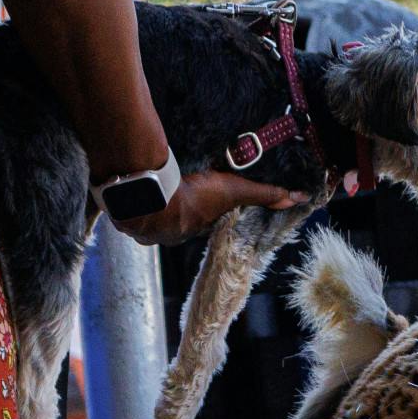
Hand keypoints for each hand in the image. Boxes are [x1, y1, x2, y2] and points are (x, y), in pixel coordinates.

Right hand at [112, 170, 310, 245]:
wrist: (145, 194)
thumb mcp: (233, 191)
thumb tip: (298, 199)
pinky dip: (127, 197)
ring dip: (148, 202)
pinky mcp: (119, 214)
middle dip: (173, 205)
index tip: (198, 193)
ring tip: (146, 185)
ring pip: (146, 215)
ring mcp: (140, 228)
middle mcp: (163, 235)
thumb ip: (263, 193)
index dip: (200, 206)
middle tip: (171, 188)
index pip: (198, 219)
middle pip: (172, 218)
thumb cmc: (191, 197)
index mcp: (189, 229)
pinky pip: (125, 206)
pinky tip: (125, 183)